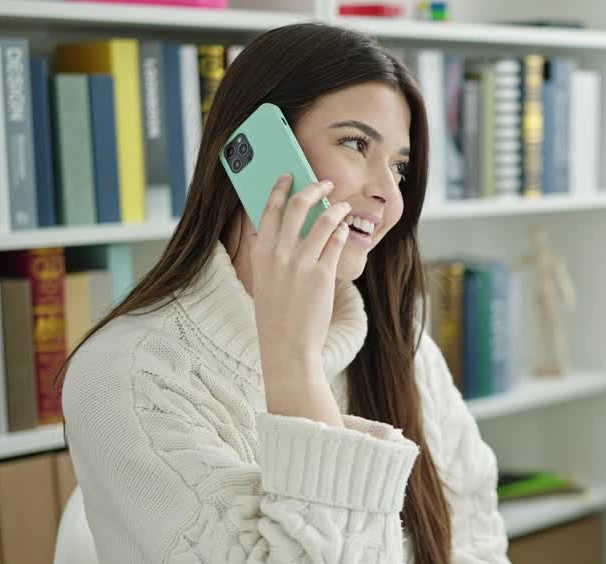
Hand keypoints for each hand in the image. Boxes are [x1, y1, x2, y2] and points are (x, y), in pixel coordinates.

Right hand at [251, 174, 351, 422]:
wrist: (287, 347)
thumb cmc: (276, 315)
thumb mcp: (264, 280)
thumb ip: (267, 254)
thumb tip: (273, 229)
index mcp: (261, 253)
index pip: (269, 209)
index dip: (280, 188)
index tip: (289, 176)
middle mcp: (279, 254)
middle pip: (297, 205)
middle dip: (313, 188)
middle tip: (324, 183)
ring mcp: (301, 264)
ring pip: (323, 220)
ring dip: (336, 209)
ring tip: (343, 206)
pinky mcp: (322, 275)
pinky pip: (336, 242)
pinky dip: (342, 232)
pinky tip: (344, 231)